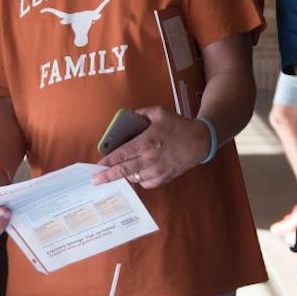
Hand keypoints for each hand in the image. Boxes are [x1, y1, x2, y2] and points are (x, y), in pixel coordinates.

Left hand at [92, 106, 209, 188]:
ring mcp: (158, 170)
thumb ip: (141, 113)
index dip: (108, 162)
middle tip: (96, 180)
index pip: (122, 154)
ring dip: (126, 175)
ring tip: (120, 170)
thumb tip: (129, 118)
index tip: (97, 167)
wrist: (200, 141)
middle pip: (124, 171)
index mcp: (147, 141)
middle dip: (108, 176)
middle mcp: (151, 158)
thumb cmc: (179, 126)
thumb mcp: (159, 112)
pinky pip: (146, 183)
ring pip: (134, 178)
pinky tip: (139, 171)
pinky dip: (140, 179)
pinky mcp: (165, 178)